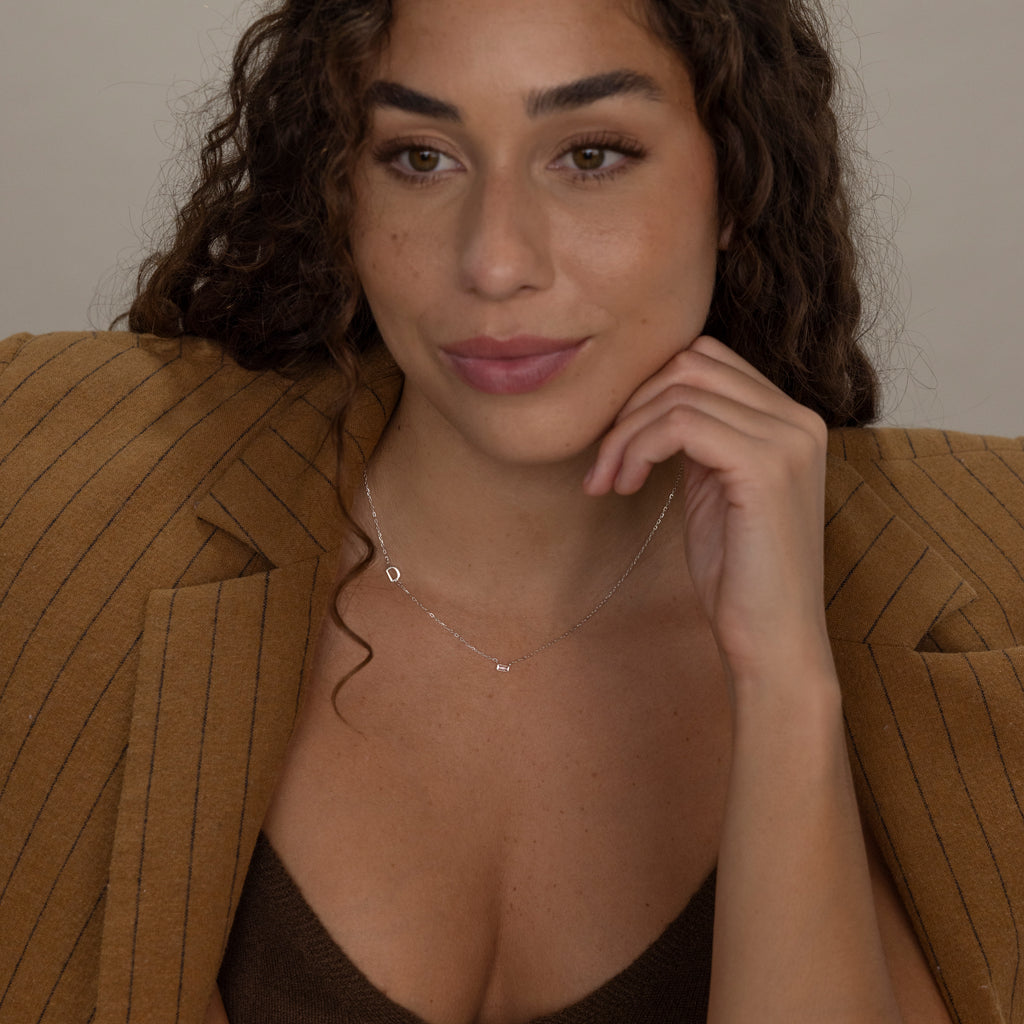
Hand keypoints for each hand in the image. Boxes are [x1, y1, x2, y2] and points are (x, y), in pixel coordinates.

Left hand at [584, 335, 831, 686]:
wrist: (771, 639)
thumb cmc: (738, 571)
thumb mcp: (714, 486)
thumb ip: (700, 436)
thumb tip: (648, 398)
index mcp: (789, 419)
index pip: (706, 358)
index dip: (649, 389)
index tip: (620, 441)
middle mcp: (798, 419)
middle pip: (690, 362)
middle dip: (632, 405)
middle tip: (605, 463)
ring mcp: (788, 439)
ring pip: (679, 391)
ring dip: (626, 433)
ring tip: (610, 480)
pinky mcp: (767, 468)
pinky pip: (680, 423)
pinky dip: (638, 448)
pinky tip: (625, 485)